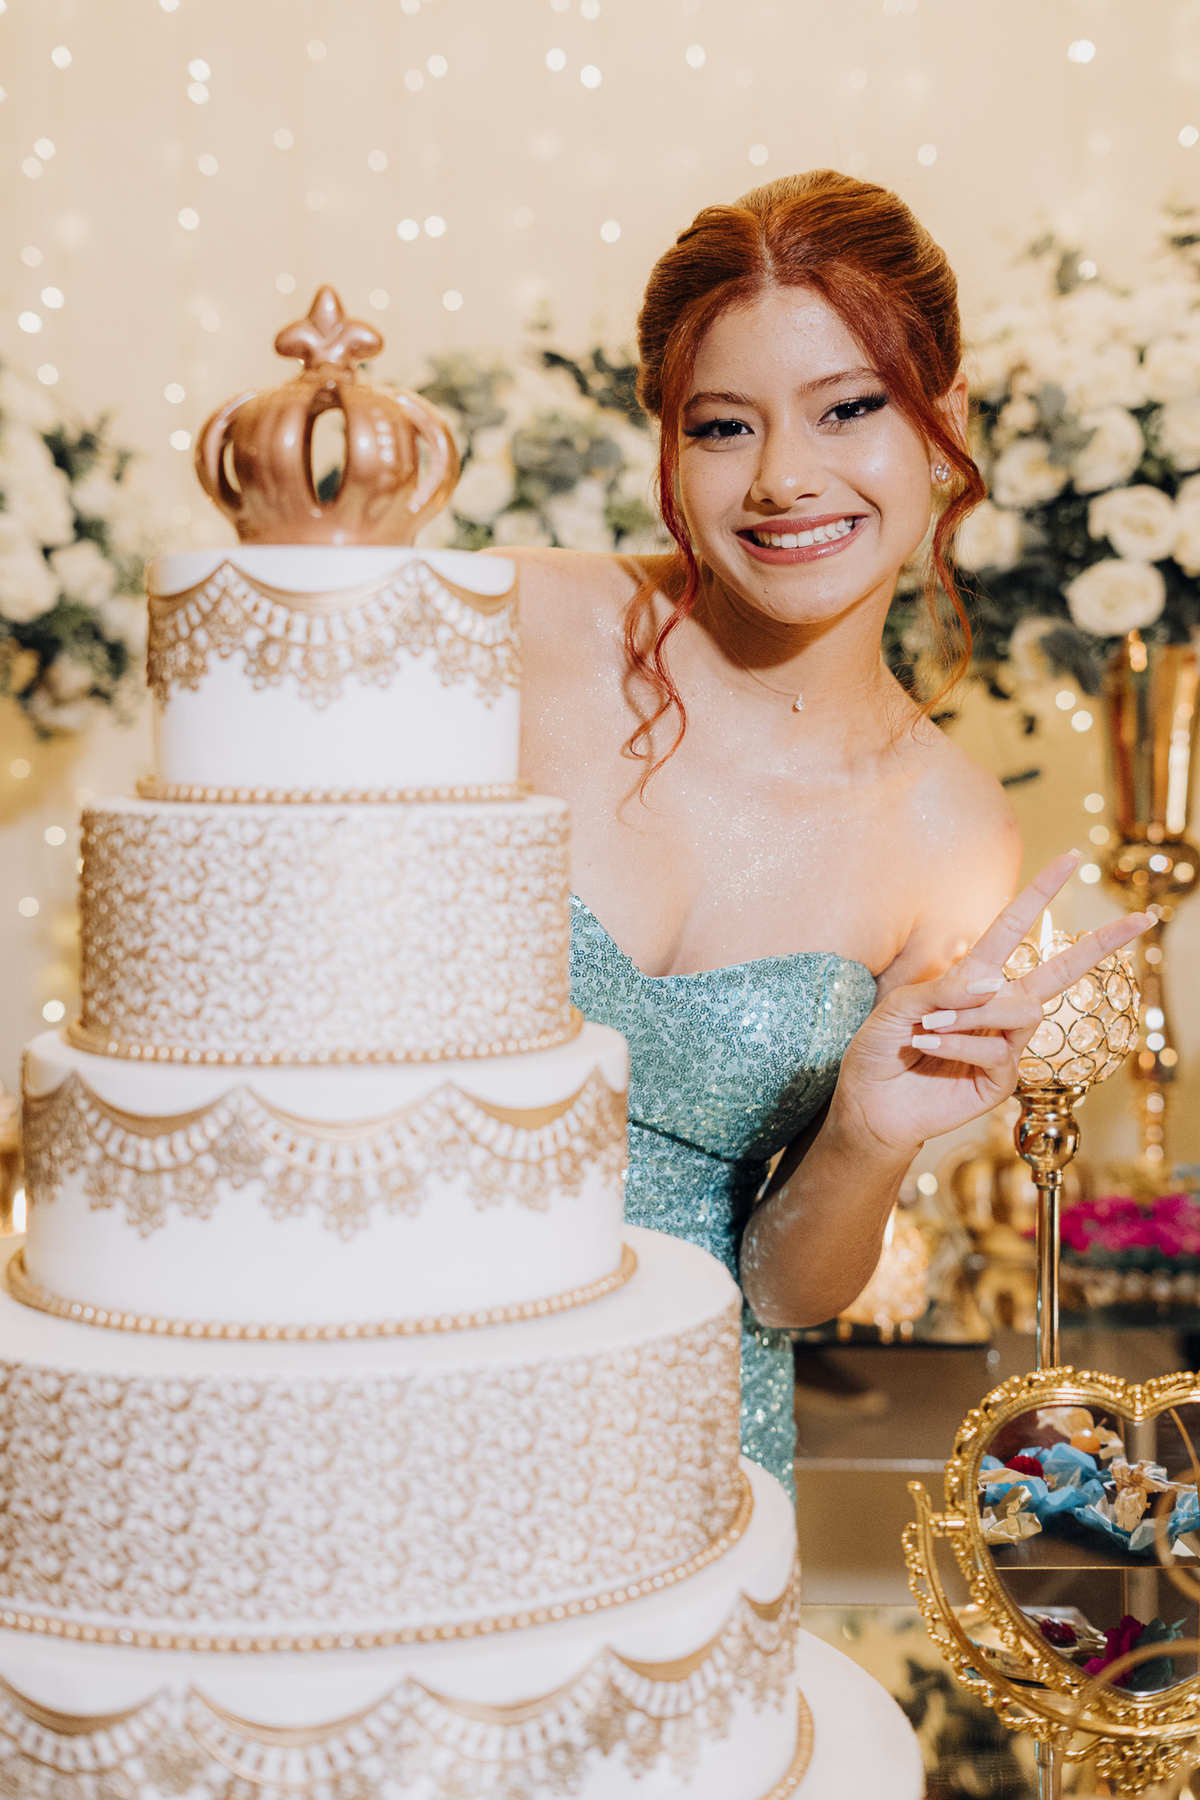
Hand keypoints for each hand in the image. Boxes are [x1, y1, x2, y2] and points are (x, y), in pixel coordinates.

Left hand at [831, 851, 1152, 1159]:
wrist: (872, 1101)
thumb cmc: (882, 1048)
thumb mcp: (900, 1005)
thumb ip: (942, 989)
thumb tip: (994, 983)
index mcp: (973, 978)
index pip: (1013, 928)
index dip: (1040, 894)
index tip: (1071, 859)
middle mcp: (996, 1008)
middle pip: (1060, 971)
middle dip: (1101, 944)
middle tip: (1141, 919)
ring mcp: (1003, 1044)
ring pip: (1021, 1011)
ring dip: (973, 1014)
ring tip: (928, 1027)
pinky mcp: (1000, 1079)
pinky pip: (996, 1051)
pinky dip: (957, 1043)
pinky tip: (927, 1045)